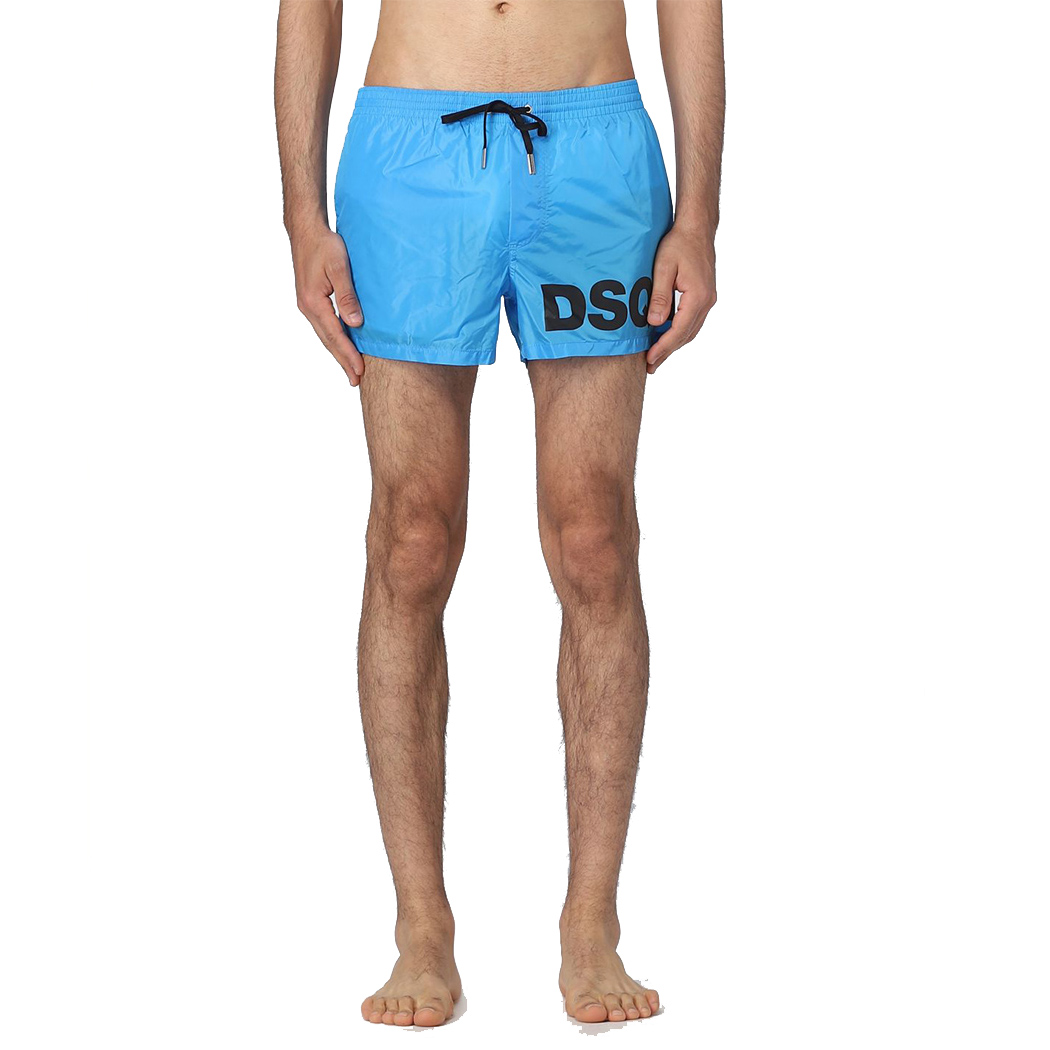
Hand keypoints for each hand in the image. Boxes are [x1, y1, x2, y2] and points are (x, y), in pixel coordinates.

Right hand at [291, 226, 364, 386]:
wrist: (306, 230)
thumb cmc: (324, 245)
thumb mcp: (340, 268)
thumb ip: (348, 296)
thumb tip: (355, 323)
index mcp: (313, 302)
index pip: (334, 335)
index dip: (348, 354)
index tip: (360, 371)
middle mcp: (307, 307)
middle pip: (328, 341)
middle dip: (343, 361)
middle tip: (356, 380)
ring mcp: (307, 305)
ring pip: (325, 335)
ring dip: (338, 353)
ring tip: (351, 369)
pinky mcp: (310, 301)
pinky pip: (324, 326)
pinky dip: (334, 339)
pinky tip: (342, 346)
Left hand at [645, 224, 716, 374]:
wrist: (697, 229)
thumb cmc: (679, 244)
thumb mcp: (663, 268)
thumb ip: (660, 296)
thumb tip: (655, 323)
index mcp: (697, 296)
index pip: (679, 330)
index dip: (663, 347)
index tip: (650, 359)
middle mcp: (706, 302)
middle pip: (686, 335)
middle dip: (667, 352)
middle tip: (650, 366)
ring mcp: (708, 300)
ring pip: (690, 331)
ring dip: (674, 344)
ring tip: (657, 357)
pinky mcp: (704, 297)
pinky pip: (692, 321)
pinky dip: (679, 332)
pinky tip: (666, 337)